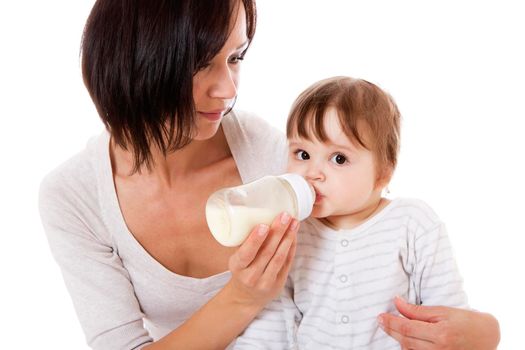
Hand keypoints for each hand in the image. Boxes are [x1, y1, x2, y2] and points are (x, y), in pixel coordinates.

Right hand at [226, 212, 298, 309]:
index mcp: (237, 267)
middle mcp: (251, 276)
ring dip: (288, 238)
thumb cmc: (241, 270)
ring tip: (293, 222)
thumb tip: (257, 212)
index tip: (263, 225)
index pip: (246, 254)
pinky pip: (287, 262)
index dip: (255, 240)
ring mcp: (266, 282)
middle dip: (277, 232)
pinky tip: (294, 234)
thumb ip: (245, 242)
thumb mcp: (237, 258)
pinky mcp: (279, 283)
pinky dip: (292, 246)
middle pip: (267, 252)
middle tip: (284, 215)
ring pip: (279, 257)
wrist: (246, 297)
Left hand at [378, 297, 499, 349]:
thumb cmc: (465, 321)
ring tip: (393, 327)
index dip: (391, 322)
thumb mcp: (442, 311)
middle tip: (380, 321)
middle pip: (405, 341)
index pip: (407, 328)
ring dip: (398, 339)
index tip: (380, 316)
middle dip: (391, 330)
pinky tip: (404, 339)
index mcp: (441, 334)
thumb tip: (396, 302)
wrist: (487, 337)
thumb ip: (417, 310)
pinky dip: (408, 348)